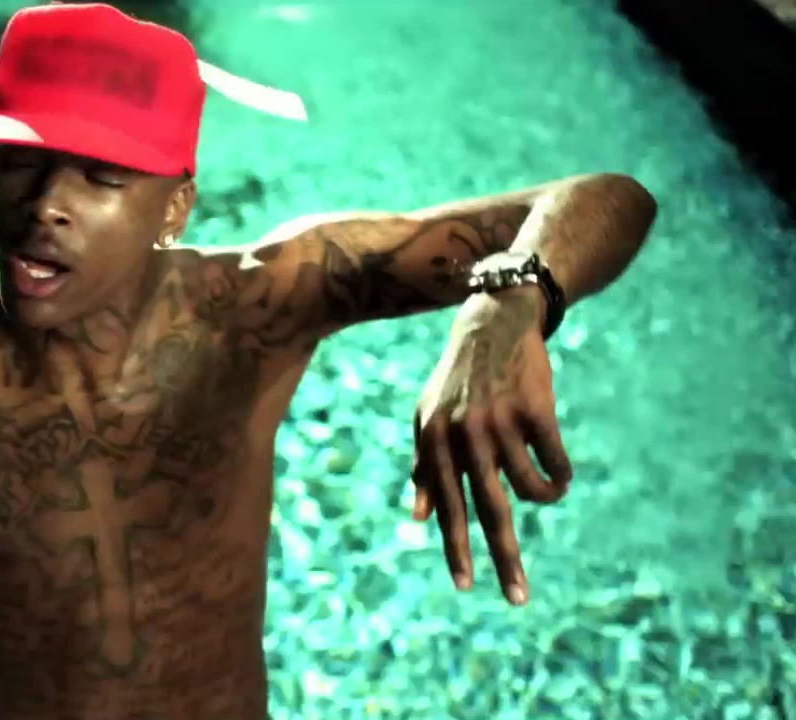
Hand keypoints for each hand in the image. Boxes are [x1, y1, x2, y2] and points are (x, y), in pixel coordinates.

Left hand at [410, 286, 573, 604]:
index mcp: (434, 441)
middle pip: (490, 509)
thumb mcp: (427, 418)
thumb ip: (423, 467)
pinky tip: (560, 474)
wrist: (493, 324)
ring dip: (543, 498)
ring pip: (531, 489)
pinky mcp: (536, 409)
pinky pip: (556, 462)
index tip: (465, 586)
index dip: (456, 548)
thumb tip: (417, 518)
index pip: (446, 506)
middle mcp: (465, 434)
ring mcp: (501, 421)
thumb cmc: (457, 381)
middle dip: (504, 558)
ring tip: (548, 489)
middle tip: (518, 598)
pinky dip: (560, 476)